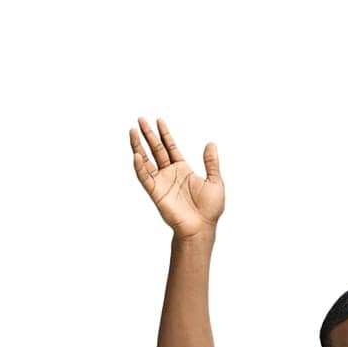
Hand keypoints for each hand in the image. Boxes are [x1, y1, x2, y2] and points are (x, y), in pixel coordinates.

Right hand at [129, 117, 224, 237]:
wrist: (201, 228)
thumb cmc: (209, 210)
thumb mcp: (215, 182)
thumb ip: (211, 163)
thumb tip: (211, 144)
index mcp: (182, 170)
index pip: (170, 147)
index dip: (165, 134)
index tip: (159, 120)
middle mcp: (170, 174)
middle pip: (156, 150)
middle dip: (149, 135)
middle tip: (140, 119)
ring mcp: (161, 183)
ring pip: (146, 160)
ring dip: (138, 146)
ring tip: (132, 131)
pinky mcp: (156, 192)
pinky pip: (145, 177)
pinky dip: (139, 167)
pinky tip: (136, 155)